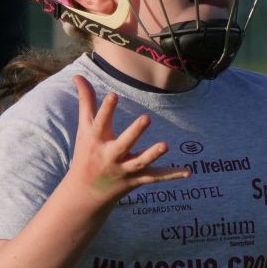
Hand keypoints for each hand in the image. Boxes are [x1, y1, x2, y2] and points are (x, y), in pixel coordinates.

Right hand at [66, 76, 190, 206]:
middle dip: (134, 133)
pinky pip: (155, 177)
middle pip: (123, 144)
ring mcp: (124, 170)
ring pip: (140, 163)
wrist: (86, 192)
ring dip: (152, 155)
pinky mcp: (136, 180)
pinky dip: (171, 175)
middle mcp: (110, 156)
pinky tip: (188, 172)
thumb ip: (86, 101)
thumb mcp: (84, 128)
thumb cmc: (86, 152)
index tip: (113, 94)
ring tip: (165, 145)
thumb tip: (78, 75)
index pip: (101, 123)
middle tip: (146, 118)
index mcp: (97, 140)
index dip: (106, 109)